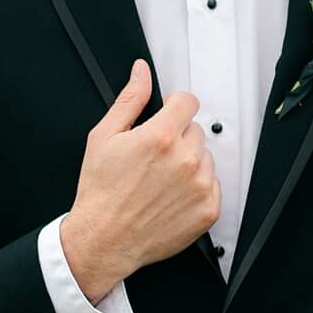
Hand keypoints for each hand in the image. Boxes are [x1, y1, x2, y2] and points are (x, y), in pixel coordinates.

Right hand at [62, 61, 221, 301]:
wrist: (104, 239)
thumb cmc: (101, 191)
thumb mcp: (104, 137)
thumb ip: (129, 100)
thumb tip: (141, 72)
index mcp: (161, 137)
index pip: (188, 102)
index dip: (173, 106)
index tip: (166, 116)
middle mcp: (185, 160)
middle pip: (195, 131)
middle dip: (176, 138)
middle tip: (152, 159)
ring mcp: (200, 185)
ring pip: (205, 158)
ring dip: (188, 164)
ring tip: (159, 181)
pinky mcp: (209, 208)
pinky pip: (212, 185)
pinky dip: (196, 189)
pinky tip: (170, 197)